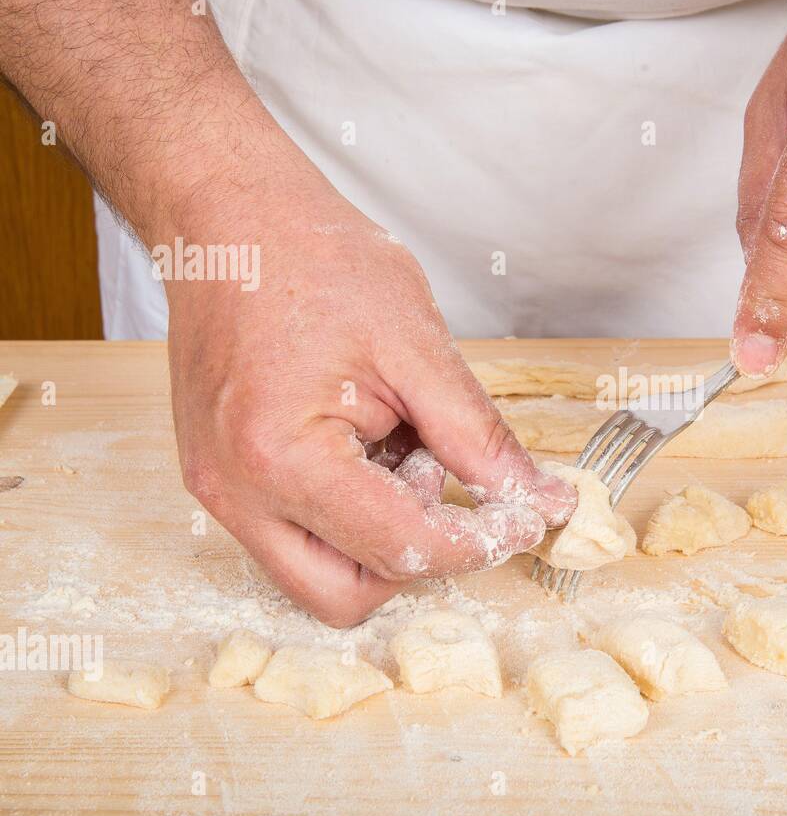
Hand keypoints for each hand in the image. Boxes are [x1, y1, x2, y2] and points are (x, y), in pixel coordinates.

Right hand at [166, 178, 575, 626]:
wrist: (230, 219)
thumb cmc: (314, 261)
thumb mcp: (416, 345)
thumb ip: (478, 437)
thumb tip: (539, 499)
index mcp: (281, 458)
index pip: (401, 549)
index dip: (479, 542)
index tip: (526, 516)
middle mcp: (235, 493)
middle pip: (347, 596)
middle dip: (416, 557)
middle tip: (446, 480)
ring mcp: (218, 493)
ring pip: (318, 579)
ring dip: (377, 542)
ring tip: (398, 452)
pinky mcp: (219, 482)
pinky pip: (294, 540)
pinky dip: (346, 519)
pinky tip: (366, 448)